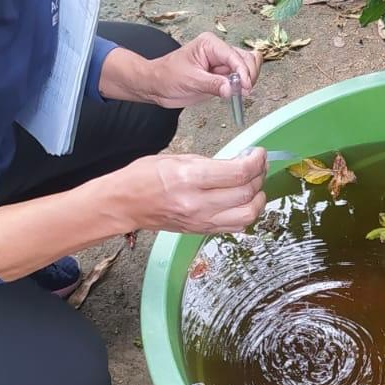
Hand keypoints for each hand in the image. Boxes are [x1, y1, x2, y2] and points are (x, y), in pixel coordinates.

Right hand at [117, 148, 267, 234]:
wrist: (125, 204)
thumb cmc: (144, 177)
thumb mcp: (178, 158)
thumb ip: (211, 162)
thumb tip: (239, 162)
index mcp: (190, 178)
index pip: (238, 173)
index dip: (256, 161)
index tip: (258, 153)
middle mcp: (198, 203)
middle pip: (246, 193)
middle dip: (259, 175)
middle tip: (257, 165)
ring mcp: (201, 220)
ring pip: (247, 215)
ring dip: (258, 198)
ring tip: (254, 185)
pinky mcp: (201, 231)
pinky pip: (236, 226)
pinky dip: (246, 213)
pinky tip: (242, 201)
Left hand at [144, 32, 262, 108]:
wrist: (156, 85)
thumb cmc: (166, 76)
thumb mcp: (190, 80)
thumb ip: (213, 84)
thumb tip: (231, 89)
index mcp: (210, 44)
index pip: (234, 56)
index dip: (243, 71)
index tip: (245, 87)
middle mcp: (218, 51)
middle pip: (246, 58)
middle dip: (248, 74)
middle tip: (242, 91)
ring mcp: (222, 63)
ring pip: (247, 67)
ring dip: (247, 80)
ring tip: (239, 93)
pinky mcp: (222, 76)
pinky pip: (239, 79)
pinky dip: (242, 86)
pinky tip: (235, 93)